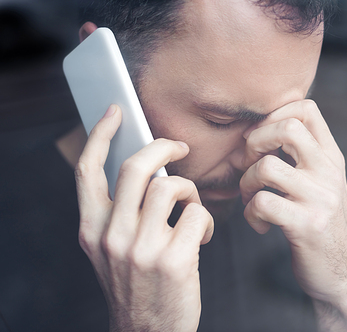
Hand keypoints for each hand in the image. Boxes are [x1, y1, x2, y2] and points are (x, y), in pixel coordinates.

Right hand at [75, 105, 213, 331]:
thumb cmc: (137, 285)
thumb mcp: (112, 250)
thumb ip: (119, 213)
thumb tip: (147, 170)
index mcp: (92, 230)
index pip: (88, 171)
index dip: (100, 135)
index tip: (115, 112)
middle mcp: (111, 236)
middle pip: (136, 167)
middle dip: (163, 146)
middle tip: (178, 146)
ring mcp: (141, 249)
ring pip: (171, 187)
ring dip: (190, 190)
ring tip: (192, 207)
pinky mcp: (174, 260)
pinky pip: (198, 214)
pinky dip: (207, 221)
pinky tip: (204, 236)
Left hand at [240, 100, 346, 330]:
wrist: (338, 272)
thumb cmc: (318, 224)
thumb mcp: (317, 184)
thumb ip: (295, 157)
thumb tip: (251, 135)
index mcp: (331, 158)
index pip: (307, 109)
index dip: (274, 114)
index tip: (259, 137)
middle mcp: (329, 172)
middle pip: (287, 127)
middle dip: (255, 141)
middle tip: (249, 164)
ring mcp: (320, 198)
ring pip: (267, 167)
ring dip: (246, 183)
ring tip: (250, 200)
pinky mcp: (306, 225)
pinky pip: (262, 203)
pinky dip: (250, 213)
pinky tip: (259, 224)